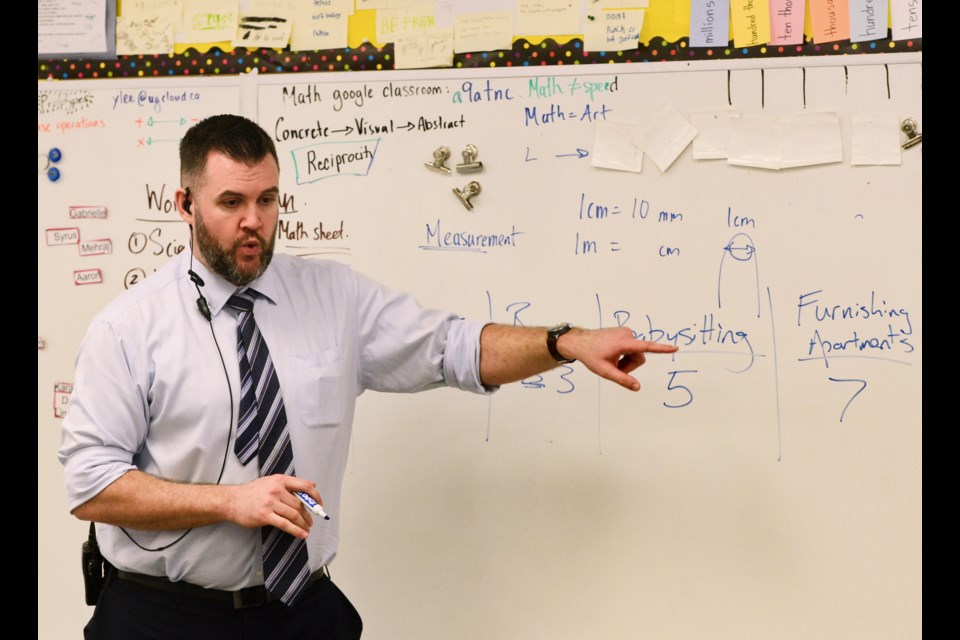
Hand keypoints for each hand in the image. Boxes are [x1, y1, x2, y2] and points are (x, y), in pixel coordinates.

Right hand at [226, 475, 322, 538]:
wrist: (231, 501)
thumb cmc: (251, 492)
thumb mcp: (270, 481)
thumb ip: (288, 484)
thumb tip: (311, 484)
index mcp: (279, 480)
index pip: (304, 485)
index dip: (315, 496)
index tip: (319, 504)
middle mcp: (276, 490)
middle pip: (299, 503)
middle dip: (308, 514)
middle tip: (311, 521)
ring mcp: (271, 503)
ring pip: (294, 514)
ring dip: (303, 523)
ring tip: (307, 528)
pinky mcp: (265, 516)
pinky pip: (285, 524)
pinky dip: (296, 530)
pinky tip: (302, 534)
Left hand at [559, 327, 678, 390]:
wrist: (579, 342)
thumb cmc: (590, 355)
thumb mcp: (605, 371)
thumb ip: (622, 379)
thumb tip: (637, 387)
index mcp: (623, 343)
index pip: (646, 347)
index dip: (662, 349)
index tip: (675, 348)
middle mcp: (627, 334)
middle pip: (639, 357)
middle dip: (629, 365)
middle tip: (614, 367)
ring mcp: (626, 332)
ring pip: (635, 353)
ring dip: (626, 360)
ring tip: (611, 360)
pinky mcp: (624, 332)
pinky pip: (630, 348)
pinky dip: (623, 354)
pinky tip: (611, 353)